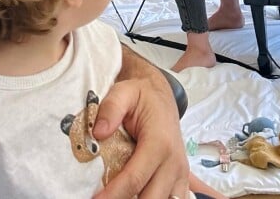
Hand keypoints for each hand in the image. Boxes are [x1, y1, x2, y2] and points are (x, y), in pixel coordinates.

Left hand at [92, 67, 189, 196]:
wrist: (160, 95)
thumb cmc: (141, 95)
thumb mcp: (123, 92)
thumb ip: (111, 108)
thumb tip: (98, 132)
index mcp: (160, 142)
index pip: (135, 178)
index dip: (113, 194)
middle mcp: (174, 162)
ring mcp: (180, 174)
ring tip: (117, 196)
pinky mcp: (181, 179)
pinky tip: (135, 196)